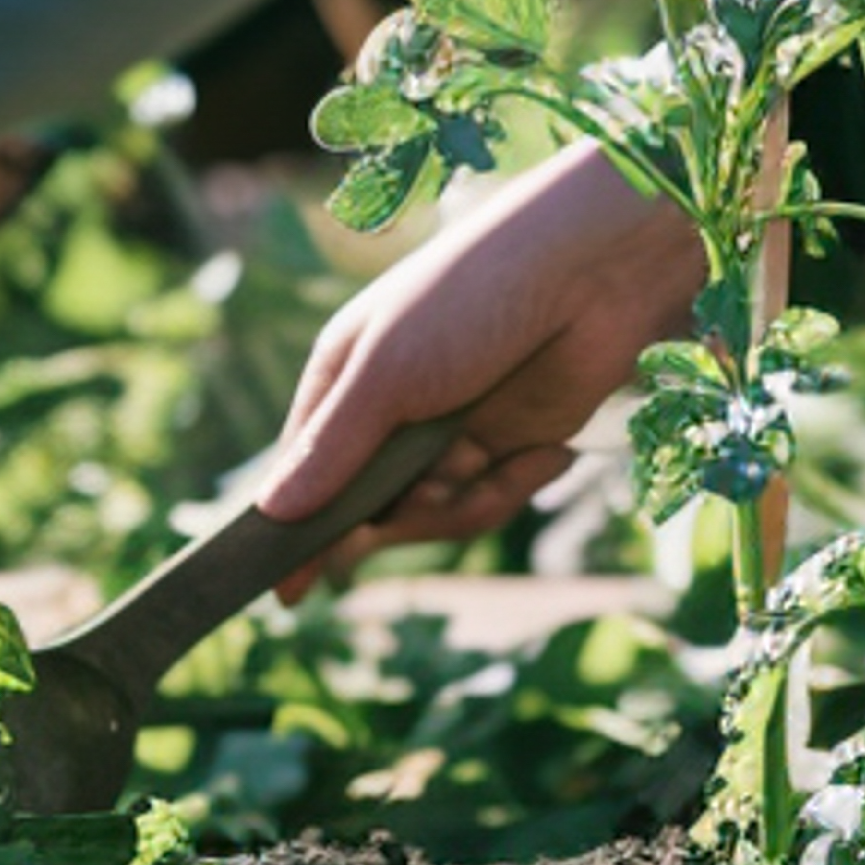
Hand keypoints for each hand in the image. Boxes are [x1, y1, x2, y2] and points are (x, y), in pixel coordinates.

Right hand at [257, 145, 706, 596]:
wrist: (593, 272)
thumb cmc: (471, 298)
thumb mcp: (388, 373)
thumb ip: (333, 449)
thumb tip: (271, 513)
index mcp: (346, 376)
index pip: (304, 468)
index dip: (293, 529)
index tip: (284, 591)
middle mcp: (393, 408)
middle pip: (369, 507)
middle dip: (399, 512)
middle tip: (437, 483)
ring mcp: (452, 430)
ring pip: (432, 515)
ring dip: (461, 502)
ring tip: (490, 457)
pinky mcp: (509, 444)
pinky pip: (489, 503)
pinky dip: (514, 488)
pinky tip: (548, 450)